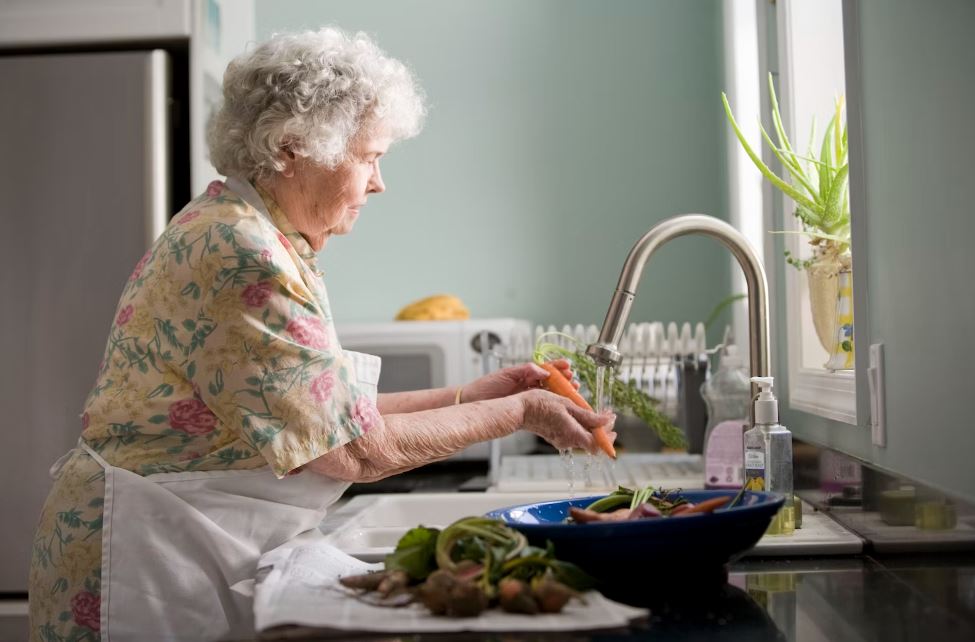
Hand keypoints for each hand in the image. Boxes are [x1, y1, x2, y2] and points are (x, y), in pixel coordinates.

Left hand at [462, 359, 577, 402]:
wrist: (473, 402)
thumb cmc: (486, 386)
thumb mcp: (506, 374)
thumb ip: (526, 370)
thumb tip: (544, 370)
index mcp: (525, 374)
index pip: (546, 368)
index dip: (558, 367)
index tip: (568, 366)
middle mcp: (528, 385)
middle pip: (552, 382)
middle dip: (564, 380)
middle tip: (574, 381)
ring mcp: (528, 397)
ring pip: (550, 394)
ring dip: (562, 393)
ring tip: (572, 392)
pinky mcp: (525, 409)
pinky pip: (542, 406)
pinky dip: (553, 406)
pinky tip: (561, 406)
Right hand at [518, 388, 616, 453]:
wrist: (519, 410)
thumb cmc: (540, 404)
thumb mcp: (567, 405)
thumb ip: (587, 416)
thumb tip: (606, 421)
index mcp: (572, 434)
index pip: (597, 445)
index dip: (608, 436)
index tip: (612, 420)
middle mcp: (567, 441)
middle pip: (592, 441)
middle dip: (602, 429)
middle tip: (607, 415)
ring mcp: (561, 440)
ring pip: (583, 437)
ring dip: (592, 426)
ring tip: (594, 412)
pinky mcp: (555, 437)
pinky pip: (573, 434)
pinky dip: (581, 426)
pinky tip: (580, 414)